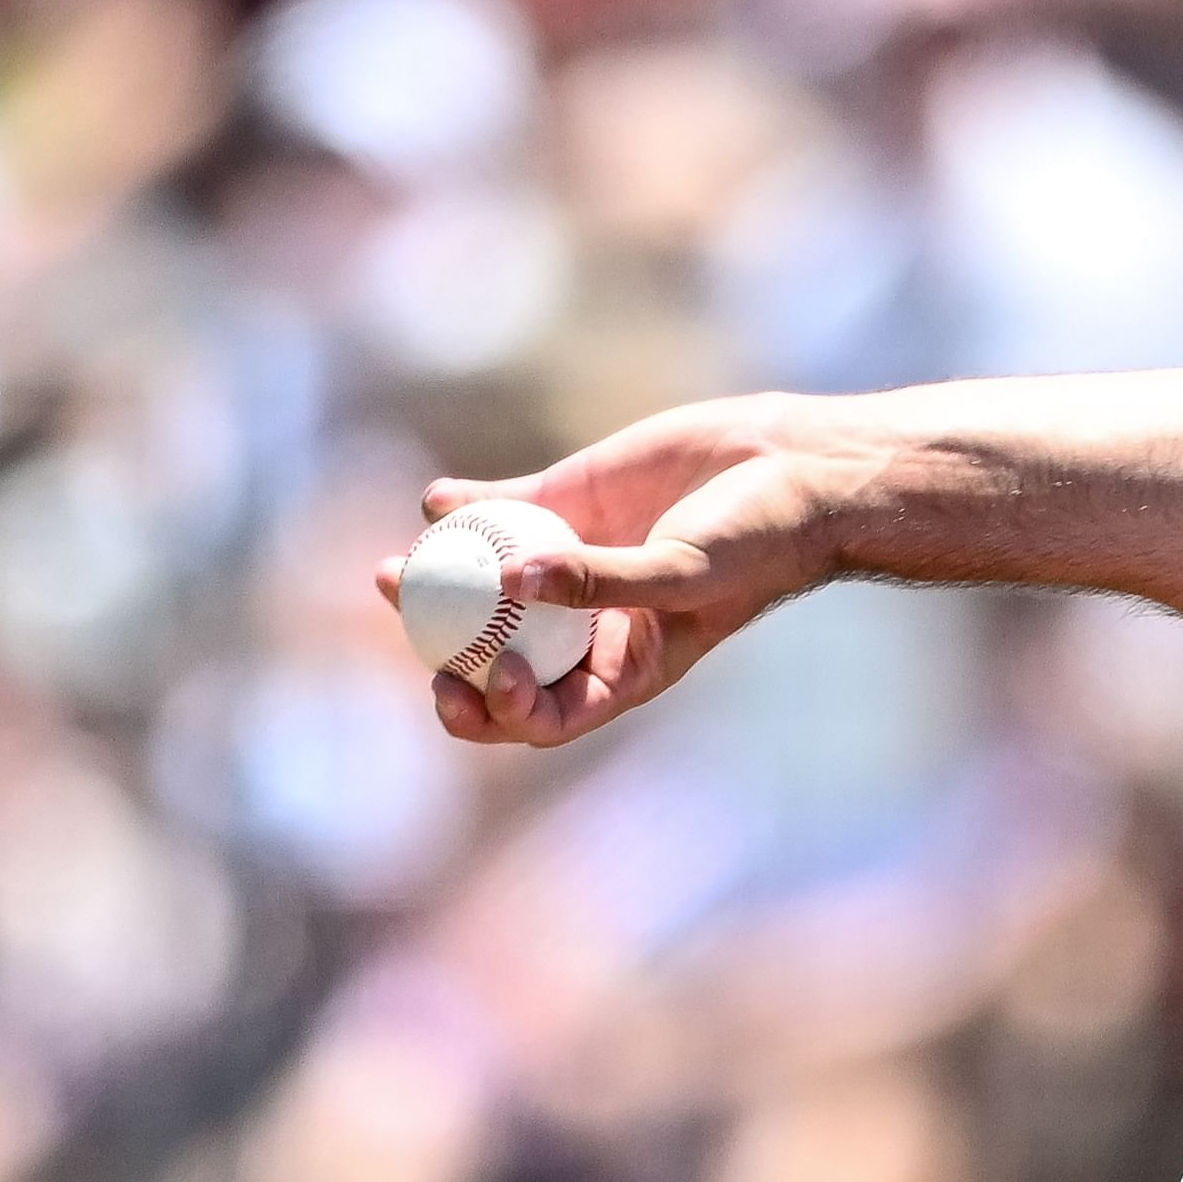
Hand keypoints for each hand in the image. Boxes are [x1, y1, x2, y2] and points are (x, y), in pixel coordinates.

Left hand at [384, 397, 851, 751]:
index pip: (542, 713)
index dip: (496, 709)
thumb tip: (510, 583)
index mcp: (620, 668)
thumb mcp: (682, 573)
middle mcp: (585, 625)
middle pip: (494, 656)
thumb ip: (600, 582)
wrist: (790, 469)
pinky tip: (435, 499)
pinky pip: (499, 510)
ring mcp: (570, 562)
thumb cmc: (755, 543)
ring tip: (392, 570)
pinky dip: (463, 508)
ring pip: (483, 586)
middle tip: (404, 622)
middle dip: (439, 654)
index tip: (476, 676)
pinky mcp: (568, 500)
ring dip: (433, 581)